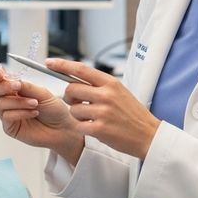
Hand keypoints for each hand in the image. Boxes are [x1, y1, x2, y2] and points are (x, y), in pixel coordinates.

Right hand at [0, 69, 83, 165]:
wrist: (62, 128)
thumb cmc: (54, 110)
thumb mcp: (43, 93)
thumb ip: (26, 87)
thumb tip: (11, 80)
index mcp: (16, 89)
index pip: (0, 80)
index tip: (1, 74)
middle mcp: (10, 100)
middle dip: (3, 87)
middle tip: (18, 86)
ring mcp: (8, 114)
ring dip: (17, 102)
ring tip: (34, 103)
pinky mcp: (10, 127)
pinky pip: (6, 117)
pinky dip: (20, 113)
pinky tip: (33, 113)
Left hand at [46, 59, 160, 159]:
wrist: (148, 135)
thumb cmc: (132, 114)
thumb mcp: (120, 92)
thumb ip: (99, 86)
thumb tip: (74, 80)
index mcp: (111, 83)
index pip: (81, 69)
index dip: (62, 65)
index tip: (49, 62)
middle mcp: (106, 95)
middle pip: (71, 89)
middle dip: (69, 97)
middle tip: (77, 103)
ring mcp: (103, 112)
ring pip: (73, 109)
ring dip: (77, 115)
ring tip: (92, 119)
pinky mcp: (100, 129)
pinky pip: (79, 125)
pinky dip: (83, 128)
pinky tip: (95, 128)